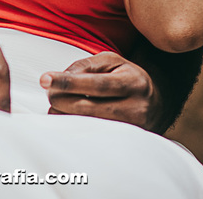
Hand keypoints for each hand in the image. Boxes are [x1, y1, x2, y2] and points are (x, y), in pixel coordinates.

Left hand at [42, 51, 161, 130]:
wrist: (158, 102)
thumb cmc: (127, 77)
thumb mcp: (111, 61)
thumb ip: (86, 65)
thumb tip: (62, 78)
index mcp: (133, 82)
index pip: (96, 83)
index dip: (68, 82)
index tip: (44, 80)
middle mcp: (136, 107)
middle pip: (90, 108)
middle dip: (63, 100)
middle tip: (49, 94)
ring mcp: (132, 128)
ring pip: (90, 125)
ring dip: (66, 116)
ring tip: (55, 107)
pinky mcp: (126, 142)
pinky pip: (95, 136)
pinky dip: (77, 128)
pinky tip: (67, 119)